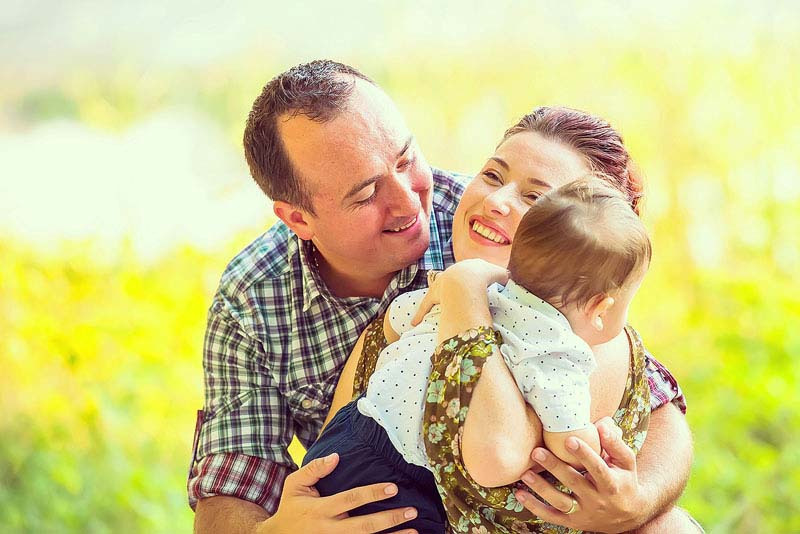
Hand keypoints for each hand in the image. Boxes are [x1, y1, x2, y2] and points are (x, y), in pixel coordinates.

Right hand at [263, 453, 418, 533]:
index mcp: (320, 510)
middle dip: (390, 519)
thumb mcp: (294, 485)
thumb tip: (336, 456)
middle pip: (364, 527)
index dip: (373, 493)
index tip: (394, 488)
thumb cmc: (290, 508)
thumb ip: (314, 469)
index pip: (351, 499)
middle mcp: (329, 530)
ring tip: (415, 533)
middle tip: (412, 511)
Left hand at [413, 259, 508, 324]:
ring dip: (440, 297)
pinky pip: (426, 304)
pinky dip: (420, 313)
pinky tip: (415, 323)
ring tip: (444, 306)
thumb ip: (504, 277)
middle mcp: (454, 271)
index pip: (474, 270)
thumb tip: (508, 280)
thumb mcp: (500, 275)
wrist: (468, 279)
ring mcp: (442, 282)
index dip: (478, 278)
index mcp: (470, 266)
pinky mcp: (434, 293)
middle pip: (455, 278)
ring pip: (438, 290)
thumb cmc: (485, 277)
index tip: (480, 285)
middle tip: (464, 296)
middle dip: (459, 286)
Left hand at [513, 418, 649, 533]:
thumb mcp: (627, 463)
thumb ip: (615, 444)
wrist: (629, 516)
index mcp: (612, 484)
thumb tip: (601, 425)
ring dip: (541, 488)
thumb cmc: (624, 480)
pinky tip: (520, 494)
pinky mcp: (573, 521)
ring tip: (525, 473)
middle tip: (537, 452)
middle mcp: (597, 500)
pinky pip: (552, 516)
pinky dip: (535, 507)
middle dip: (554, 467)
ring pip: (560, 502)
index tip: (569, 439)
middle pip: (574, 482)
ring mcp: (584, 512)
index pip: (597, 468)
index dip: (584, 454)